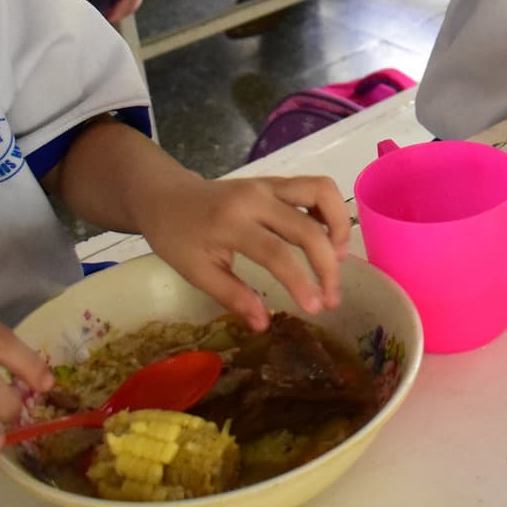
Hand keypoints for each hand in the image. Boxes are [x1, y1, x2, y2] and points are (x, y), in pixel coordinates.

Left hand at [132, 174, 350, 329]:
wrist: (166, 196)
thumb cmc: (177, 236)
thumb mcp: (196, 271)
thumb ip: (232, 295)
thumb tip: (263, 324)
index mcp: (231, 222)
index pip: (277, 253)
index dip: (301, 282)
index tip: (316, 308)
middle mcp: (256, 197)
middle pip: (307, 227)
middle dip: (327, 265)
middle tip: (331, 298)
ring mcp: (269, 185)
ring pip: (322, 192)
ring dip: (339, 226)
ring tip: (339, 258)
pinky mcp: (277, 182)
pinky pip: (315, 188)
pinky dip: (330, 210)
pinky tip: (327, 237)